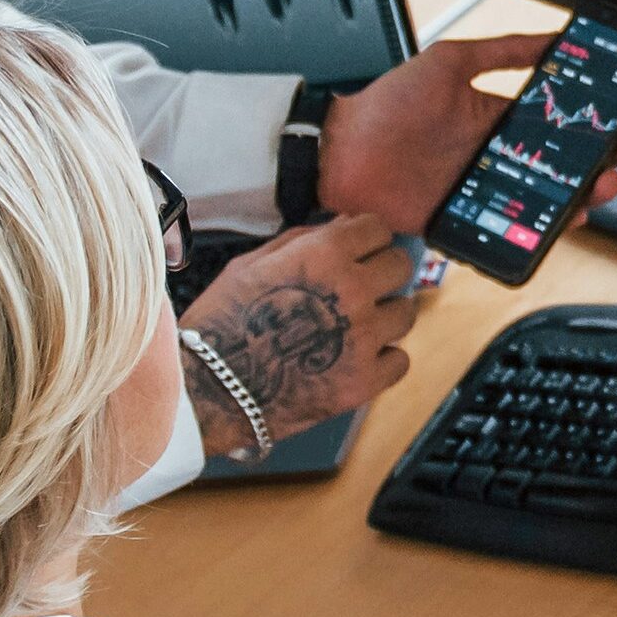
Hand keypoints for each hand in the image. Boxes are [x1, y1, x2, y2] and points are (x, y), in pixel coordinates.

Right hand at [180, 219, 416, 449]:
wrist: (210, 390)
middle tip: (360, 288)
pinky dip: (383, 360)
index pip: (378, 229)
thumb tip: (342, 226)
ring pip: (406, 312)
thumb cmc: (222, 323)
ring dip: (385, 316)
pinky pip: (400, 360)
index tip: (360, 251)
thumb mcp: (252, 264)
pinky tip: (356, 359)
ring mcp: (363, 337)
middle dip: (382, 272)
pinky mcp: (365, 381)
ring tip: (354, 327)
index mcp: (324, 254)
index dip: (367, 239)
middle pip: (401, 266)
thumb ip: (303, 240)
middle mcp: (352, 290)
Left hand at [315, 32, 616, 234]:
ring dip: (588, 190)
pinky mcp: (474, 218)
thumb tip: (552, 37)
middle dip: (606, 154)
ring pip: (552, 194)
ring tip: (608, 183)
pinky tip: (575, 216)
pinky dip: (553, 225)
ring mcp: (488, 187)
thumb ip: (501, 51)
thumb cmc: (387, 104)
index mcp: (496, 115)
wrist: (342, 154)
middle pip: (566, 159)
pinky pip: (522, 225)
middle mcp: (498, 152)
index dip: (598, 116)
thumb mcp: (449, 62)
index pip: (559, 116)